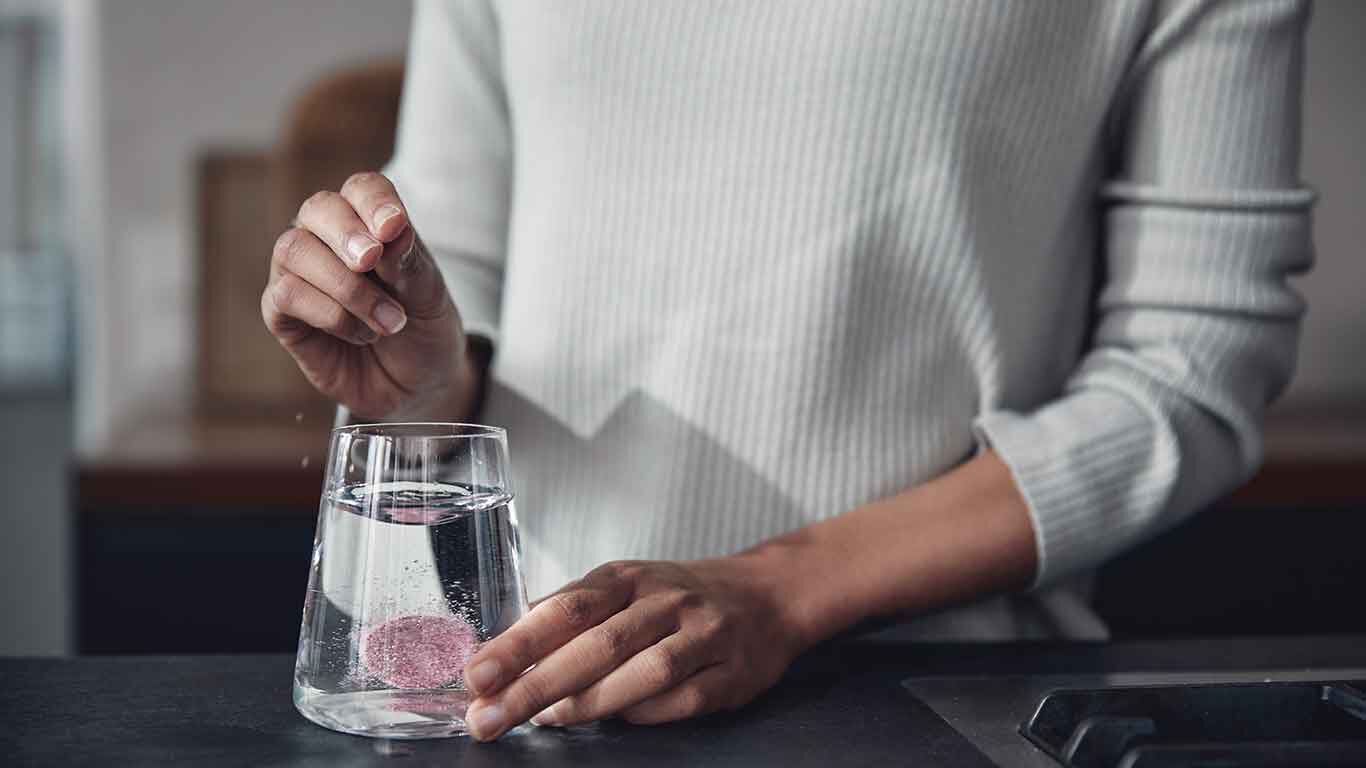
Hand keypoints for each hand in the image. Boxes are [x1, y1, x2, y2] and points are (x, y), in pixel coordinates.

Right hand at [262, 171, 475, 420]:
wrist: (418, 384)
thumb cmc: (423, 328)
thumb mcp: (431, 295)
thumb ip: (409, 260)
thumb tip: (391, 229)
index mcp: (369, 222)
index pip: (362, 189)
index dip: (374, 202)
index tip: (394, 228)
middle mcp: (326, 239)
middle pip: (318, 209)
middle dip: (346, 234)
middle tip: (372, 261)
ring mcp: (299, 273)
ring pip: (294, 250)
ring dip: (346, 287)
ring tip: (389, 322)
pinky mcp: (283, 314)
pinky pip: (286, 295)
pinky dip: (330, 315)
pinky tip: (361, 335)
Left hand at [460, 558, 804, 739]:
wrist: (767, 594)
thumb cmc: (678, 596)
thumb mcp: (624, 585)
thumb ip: (571, 611)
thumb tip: (504, 643)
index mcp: (628, 577)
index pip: (565, 608)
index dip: (517, 643)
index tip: (477, 675)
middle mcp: (665, 600)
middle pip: (595, 644)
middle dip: (535, 684)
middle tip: (490, 716)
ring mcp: (702, 635)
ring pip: (643, 671)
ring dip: (588, 701)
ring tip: (547, 719)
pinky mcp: (731, 673)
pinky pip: (683, 699)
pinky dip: (646, 712)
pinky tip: (618, 719)